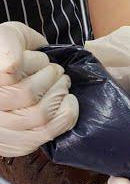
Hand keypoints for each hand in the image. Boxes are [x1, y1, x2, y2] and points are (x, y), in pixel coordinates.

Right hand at [0, 22, 78, 156]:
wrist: (12, 76)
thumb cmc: (10, 54)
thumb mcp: (6, 38)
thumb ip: (7, 45)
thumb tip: (11, 67)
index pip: (11, 72)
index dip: (34, 62)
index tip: (40, 59)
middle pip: (26, 94)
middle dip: (51, 77)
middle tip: (57, 71)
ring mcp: (0, 131)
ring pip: (39, 115)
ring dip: (59, 94)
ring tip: (62, 83)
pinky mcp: (16, 144)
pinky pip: (46, 132)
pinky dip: (66, 114)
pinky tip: (68, 101)